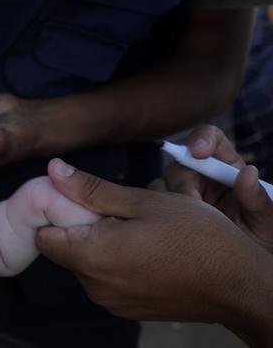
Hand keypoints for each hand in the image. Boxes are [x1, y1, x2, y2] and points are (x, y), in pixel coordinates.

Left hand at [36, 159, 272, 341]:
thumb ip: (92, 189)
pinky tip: (147, 250)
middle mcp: (94, 286)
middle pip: (65, 249)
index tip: (79, 199)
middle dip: (81, 227)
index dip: (55, 214)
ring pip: (87, 264)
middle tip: (120, 212)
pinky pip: (107, 280)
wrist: (238, 284)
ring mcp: (111, 301)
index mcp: (92, 257)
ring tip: (139, 230)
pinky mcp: (128, 309)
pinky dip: (117, 263)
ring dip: (101, 244)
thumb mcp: (143, 201)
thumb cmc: (196, 236)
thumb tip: (52, 170)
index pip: (43, 236)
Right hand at [162, 125, 272, 252]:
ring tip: (186, 227)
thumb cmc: (261, 243)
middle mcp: (201, 177)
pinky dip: (156, 215)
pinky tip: (172, 232)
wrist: (244, 274)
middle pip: (180, 163)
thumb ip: (258, 199)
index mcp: (227, 168)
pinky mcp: (166, 215)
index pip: (210, 139)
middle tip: (194, 205)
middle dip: (183, 183)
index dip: (201, 139)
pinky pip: (151, 207)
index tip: (200, 153)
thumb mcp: (267, 222)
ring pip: (161, 185)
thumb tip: (248, 172)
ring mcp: (181, 195)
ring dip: (169, 202)